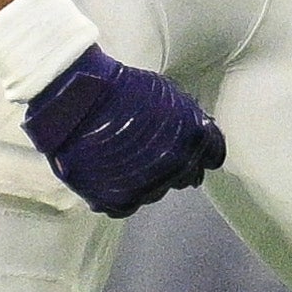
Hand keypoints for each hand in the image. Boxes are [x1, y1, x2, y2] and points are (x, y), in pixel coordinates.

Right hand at [21, 47, 224, 217]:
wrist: (79, 98)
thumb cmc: (121, 88)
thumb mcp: (168, 93)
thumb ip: (188, 118)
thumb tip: (199, 129)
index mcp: (192, 140)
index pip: (213, 155)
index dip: (203, 149)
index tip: (194, 147)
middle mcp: (174, 168)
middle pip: (185, 175)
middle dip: (176, 163)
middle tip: (155, 149)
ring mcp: (145, 187)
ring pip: (156, 190)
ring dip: (149, 177)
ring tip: (127, 156)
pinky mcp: (116, 200)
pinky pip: (127, 203)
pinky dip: (122, 190)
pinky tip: (113, 173)